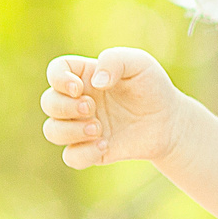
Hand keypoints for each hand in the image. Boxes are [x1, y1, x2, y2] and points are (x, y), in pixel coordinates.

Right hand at [41, 48, 188, 167]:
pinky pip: (70, 157)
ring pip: (51, 131)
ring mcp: (82, 126)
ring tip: (98, 128)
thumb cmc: (152, 87)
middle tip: (91, 107)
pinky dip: (83, 153)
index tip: (79, 87)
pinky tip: (105, 145)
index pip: (56, 71)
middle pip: (48, 102)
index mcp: (86, 76)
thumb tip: (95, 83)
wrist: (169, 121)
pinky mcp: (91, 149)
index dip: (58, 79)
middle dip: (64, 106)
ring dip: (70, 130)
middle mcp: (78, 100)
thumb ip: (115, 61)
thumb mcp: (140, 63)